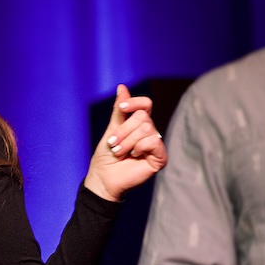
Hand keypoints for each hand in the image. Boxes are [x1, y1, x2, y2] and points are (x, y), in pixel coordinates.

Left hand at [84, 84, 167, 200]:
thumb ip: (119, 110)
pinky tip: (134, 155)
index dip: (135, 102)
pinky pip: (154, 141)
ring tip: (120, 152)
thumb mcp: (111, 129)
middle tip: (114, 144)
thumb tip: (122, 87)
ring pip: (147, 128)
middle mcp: (150, 132)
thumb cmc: (106, 155)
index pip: (145, 104)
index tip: (122, 108)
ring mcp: (155, 145)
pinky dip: (140, 147)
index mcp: (139, 124)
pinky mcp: (160, 157)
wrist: (104, 177)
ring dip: (128, 141)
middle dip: (123, 130)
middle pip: (143, 117)